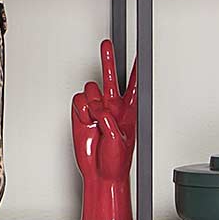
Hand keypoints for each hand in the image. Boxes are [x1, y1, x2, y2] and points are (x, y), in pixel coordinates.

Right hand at [71, 39, 137, 182]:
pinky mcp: (82, 114)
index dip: (137, 70)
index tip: (141, 54)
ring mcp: (97, 110)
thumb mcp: (120, 141)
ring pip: (91, 90)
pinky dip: (80, 110)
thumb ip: (110, 122)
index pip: (135, 86)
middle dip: (108, 60)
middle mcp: (113, 107)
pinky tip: (86, 120)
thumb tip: (99, 111)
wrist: (100, 174)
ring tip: (94, 118)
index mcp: (129, 111)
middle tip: (107, 45)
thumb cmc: (116, 162)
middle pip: (111, 77)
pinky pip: (78, 100)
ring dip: (92, 104)